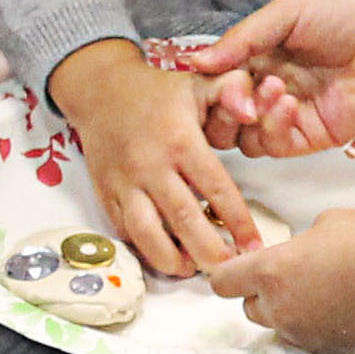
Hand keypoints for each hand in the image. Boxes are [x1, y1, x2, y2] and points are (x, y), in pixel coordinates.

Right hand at [51, 40, 260, 276]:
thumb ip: (233, 91)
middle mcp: (151, 165)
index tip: (255, 246)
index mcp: (180, 140)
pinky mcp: (105, 193)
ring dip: (172, 258)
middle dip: (209, 251)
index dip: (238, 222)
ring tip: (195, 270)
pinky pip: (124, 230)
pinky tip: (167, 256)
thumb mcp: (199, 83)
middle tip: (229, 270)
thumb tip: (254, 109)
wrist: (99, 89)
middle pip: (183, 218)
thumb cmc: (157, 92)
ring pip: (147, 232)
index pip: (216, 188)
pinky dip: (145, 249)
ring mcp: (124, 182)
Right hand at [189, 0, 354, 155]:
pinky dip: (275, 127)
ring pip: (244, 137)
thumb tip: (196, 62)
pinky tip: (290, 103)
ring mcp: (287, 117)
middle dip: (223, 107)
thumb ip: (242, 38)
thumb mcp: (287, 14)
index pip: (215, 83)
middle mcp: (267, 90)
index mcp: (258, 58)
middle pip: (222, 117)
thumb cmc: (346, 17)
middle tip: (240, 92)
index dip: (211, 84)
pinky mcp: (309, 137)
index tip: (217, 75)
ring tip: (276, 89)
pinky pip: (275, 145)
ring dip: (251, 116)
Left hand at [206, 209, 354, 353]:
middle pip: (249, 309)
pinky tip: (347, 309)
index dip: (228, 274)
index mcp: (272, 271)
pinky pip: (312, 339)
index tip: (239, 269)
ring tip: (326, 293)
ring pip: (282, 326)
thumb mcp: (330, 222)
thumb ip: (303, 242)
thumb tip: (304, 253)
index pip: (222, 282)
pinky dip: (321, 327)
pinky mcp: (329, 351)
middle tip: (294, 278)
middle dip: (265, 295)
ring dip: (293, 312)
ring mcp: (304, 334)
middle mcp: (280, 308)